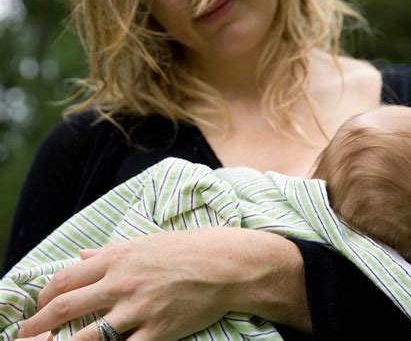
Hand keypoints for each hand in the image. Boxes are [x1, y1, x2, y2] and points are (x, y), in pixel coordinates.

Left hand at [17, 228, 309, 339]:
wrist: (226, 264)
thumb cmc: (188, 249)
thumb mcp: (147, 241)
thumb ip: (110, 251)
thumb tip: (82, 256)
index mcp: (118, 258)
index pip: (65, 279)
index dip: (43, 297)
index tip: (37, 307)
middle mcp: (122, 283)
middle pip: (64, 308)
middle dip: (35, 327)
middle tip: (22, 338)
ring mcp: (139, 309)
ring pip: (87, 337)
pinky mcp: (158, 331)